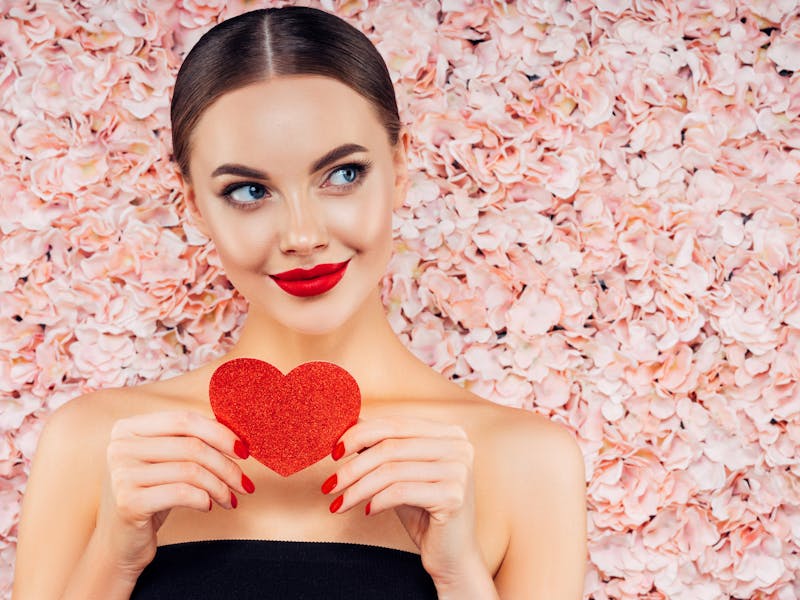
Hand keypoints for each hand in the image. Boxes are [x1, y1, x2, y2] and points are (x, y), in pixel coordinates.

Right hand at [95, 410, 253, 575]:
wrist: (119, 543)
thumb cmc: (150, 496)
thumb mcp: (164, 462)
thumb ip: (188, 440)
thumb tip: (236, 430)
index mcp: (128, 428)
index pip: (184, 420)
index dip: (220, 433)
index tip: (243, 451)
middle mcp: (120, 447)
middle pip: (191, 446)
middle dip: (226, 466)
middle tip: (244, 483)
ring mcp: (121, 474)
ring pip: (191, 471)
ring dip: (220, 486)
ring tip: (229, 499)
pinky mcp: (128, 502)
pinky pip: (182, 493)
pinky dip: (204, 499)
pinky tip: (209, 506)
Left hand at [322, 415, 480, 584]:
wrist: (453, 554)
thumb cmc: (424, 511)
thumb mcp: (401, 473)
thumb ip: (382, 446)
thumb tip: (350, 422)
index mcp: (449, 433)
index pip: (395, 424)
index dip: (360, 434)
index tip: (334, 452)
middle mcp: (459, 446)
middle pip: (391, 447)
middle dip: (353, 466)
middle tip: (329, 485)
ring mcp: (459, 470)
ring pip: (392, 471)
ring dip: (358, 488)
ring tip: (340, 503)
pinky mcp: (454, 496)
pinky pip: (400, 492)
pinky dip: (376, 501)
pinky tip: (367, 511)